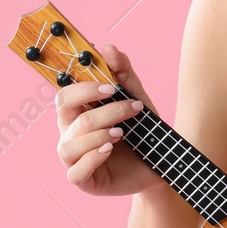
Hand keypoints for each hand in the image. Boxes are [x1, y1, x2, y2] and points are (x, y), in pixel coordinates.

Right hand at [54, 43, 162, 196]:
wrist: (161, 165)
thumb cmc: (142, 131)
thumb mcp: (137, 98)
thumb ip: (123, 73)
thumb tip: (108, 47)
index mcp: (77, 113)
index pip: (64, 95)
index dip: (83, 88)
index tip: (110, 86)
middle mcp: (70, 134)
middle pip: (66, 114)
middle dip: (100, 109)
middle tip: (129, 108)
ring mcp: (74, 158)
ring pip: (70, 143)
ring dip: (98, 133)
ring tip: (121, 133)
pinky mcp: (83, 181)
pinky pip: (75, 171)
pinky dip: (92, 157)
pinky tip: (109, 149)